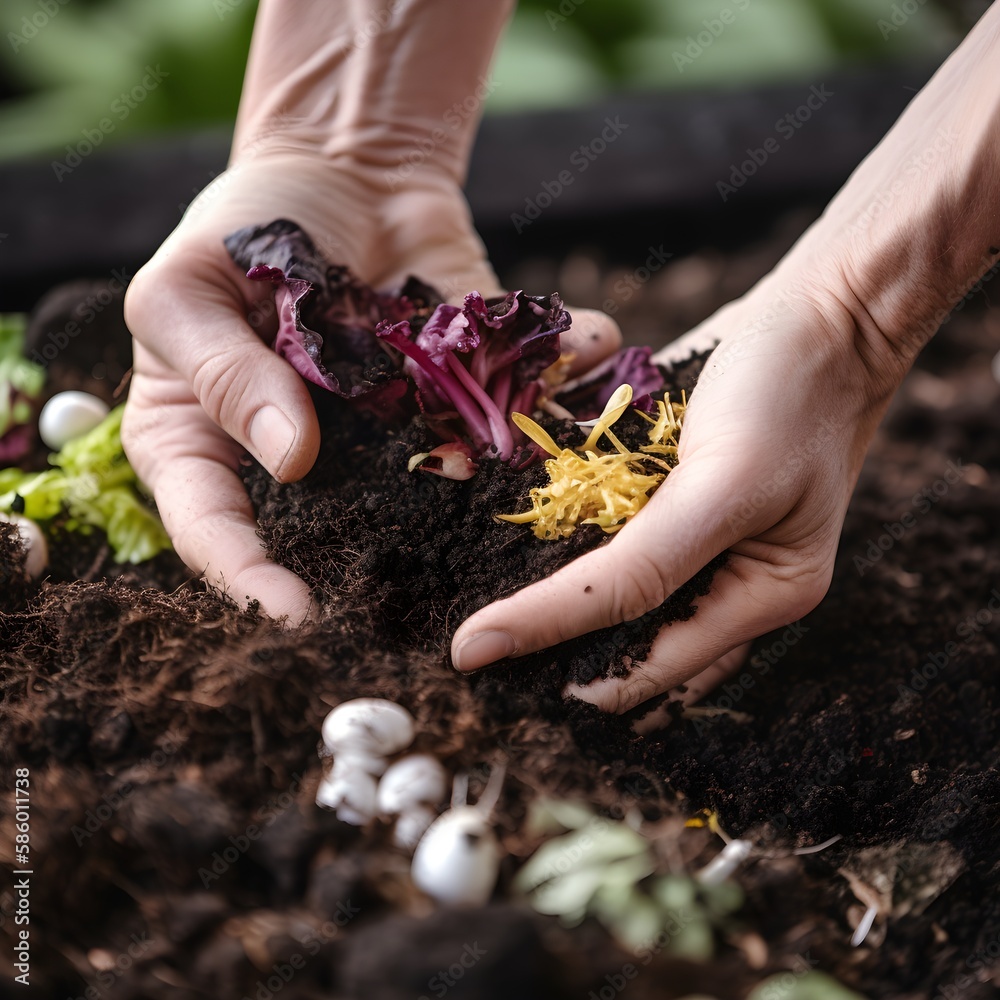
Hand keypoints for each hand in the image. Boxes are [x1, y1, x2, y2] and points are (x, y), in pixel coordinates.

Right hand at [123, 152, 619, 620]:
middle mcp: (311, 460)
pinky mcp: (459, 398)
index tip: (299, 613)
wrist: (344, 171)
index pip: (218, 533)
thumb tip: (288, 456)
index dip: (250, 581)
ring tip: (543, 497)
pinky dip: (556, 389)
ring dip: (495, 492)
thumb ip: (222, 369)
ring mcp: (394, 436)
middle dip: (383, 575)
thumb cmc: (244, 224)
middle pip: (332, 537)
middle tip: (429, 609)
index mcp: (212, 445)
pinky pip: (506, 410)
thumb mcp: (190, 286)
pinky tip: (596, 351)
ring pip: (439, 489)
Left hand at [451, 274, 899, 712]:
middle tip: (470, 635)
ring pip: (608, 587)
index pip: (642, 660)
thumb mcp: (719, 491)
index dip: (557, 660)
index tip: (473, 652)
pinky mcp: (668, 492)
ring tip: (477, 595)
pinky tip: (512, 525)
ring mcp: (696, 536)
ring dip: (549, 588)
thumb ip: (640, 569)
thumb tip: (535, 631)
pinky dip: (563, 527)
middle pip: (624, 637)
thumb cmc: (790, 395)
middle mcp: (724, 580)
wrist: (824, 308)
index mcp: (757, 600)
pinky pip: (608, 528)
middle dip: (551, 637)